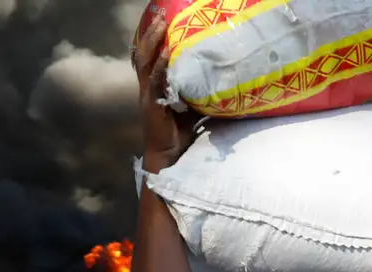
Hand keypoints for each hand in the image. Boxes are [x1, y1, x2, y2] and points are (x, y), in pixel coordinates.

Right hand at [134, 16, 201, 165]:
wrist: (170, 157)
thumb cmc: (182, 134)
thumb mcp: (194, 107)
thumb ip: (202, 93)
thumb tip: (226, 81)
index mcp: (155, 87)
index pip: (151, 58)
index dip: (153, 40)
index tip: (162, 20)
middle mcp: (148, 87)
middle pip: (145, 54)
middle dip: (151, 33)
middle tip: (161, 14)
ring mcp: (148, 95)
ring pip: (145, 61)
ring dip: (152, 41)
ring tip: (161, 24)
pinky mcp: (151, 104)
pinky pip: (154, 80)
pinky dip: (160, 64)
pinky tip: (166, 51)